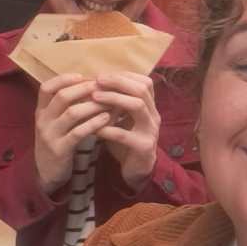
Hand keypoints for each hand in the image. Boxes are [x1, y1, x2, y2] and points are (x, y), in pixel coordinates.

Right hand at [34, 73, 110, 194]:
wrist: (47, 173)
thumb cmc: (57, 142)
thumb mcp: (55, 123)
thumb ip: (66, 107)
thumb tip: (89, 85)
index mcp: (41, 111)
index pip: (46, 87)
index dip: (64, 79)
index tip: (82, 76)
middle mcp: (42, 120)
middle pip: (62, 97)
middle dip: (84, 89)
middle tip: (103, 86)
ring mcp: (50, 135)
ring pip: (72, 113)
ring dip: (93, 105)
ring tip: (110, 101)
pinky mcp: (60, 149)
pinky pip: (78, 132)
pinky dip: (94, 124)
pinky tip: (107, 119)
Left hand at [91, 72, 160, 189]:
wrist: (137, 170)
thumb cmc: (126, 141)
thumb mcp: (122, 118)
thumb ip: (115, 103)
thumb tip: (93, 82)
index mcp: (150, 107)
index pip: (143, 82)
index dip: (123, 76)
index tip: (101, 75)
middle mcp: (153, 115)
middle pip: (141, 89)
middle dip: (118, 82)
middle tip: (97, 80)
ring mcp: (150, 131)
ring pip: (137, 106)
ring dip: (114, 99)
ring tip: (94, 97)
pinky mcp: (143, 147)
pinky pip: (125, 135)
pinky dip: (108, 129)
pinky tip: (94, 128)